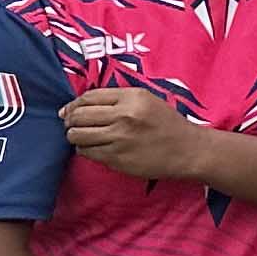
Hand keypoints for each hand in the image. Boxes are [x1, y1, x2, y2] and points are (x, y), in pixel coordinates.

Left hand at [61, 87, 213, 180]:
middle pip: (79, 116)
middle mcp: (124, 116)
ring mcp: (120, 138)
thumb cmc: (166, 124)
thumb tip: (77, 106)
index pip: (88, 97)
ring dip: (75, 136)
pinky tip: (96, 148)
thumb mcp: (147, 101)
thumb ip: (117, 99)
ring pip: (78, 135)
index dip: (73, 104)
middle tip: (72, 125)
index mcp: (132, 98)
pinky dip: (86, 150)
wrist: (188, 151)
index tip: (68, 111)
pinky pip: (87, 152)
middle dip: (70, 121)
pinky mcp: (117, 158)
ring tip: (84, 137)